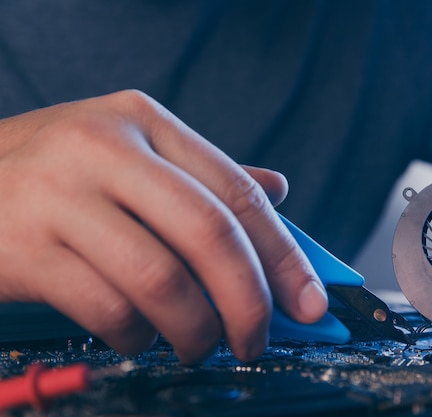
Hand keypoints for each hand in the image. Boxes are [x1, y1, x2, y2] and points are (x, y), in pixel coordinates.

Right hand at [0, 90, 326, 362]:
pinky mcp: (24, 248)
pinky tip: (139, 335)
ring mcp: (60, 196)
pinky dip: (137, 336)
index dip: (283, 254)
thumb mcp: (132, 155)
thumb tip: (278, 190)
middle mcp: (105, 149)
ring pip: (161, 280)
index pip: (237, 191)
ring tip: (198, 344)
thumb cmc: (62, 175)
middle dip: (247, 300)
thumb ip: (203, 176)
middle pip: (209, 234)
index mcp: (145, 121)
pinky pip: (108, 309)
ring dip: (194, 329)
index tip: (310, 302)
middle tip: (256, 340)